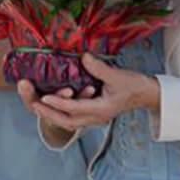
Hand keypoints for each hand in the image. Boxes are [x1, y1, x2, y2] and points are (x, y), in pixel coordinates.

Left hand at [15, 53, 158, 131]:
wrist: (147, 94)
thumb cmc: (135, 86)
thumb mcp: (118, 75)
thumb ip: (99, 68)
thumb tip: (84, 57)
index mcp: (102, 110)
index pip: (76, 109)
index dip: (59, 103)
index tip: (45, 98)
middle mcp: (96, 117)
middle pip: (67, 122)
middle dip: (48, 114)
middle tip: (33, 104)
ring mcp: (94, 117)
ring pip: (68, 121)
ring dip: (51, 114)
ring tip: (36, 104)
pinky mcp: (93, 112)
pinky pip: (73, 116)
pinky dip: (59, 111)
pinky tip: (50, 103)